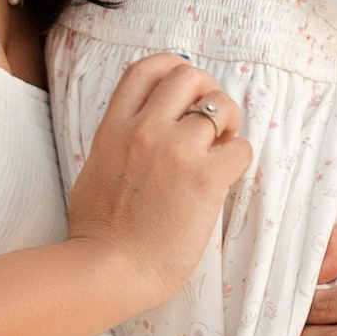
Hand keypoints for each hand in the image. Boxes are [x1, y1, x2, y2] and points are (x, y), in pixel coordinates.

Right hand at [67, 54, 248, 311]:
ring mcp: (176, 152)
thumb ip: (119, 144)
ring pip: (222, 107)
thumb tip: (141, 137)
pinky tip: (226, 178)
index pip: (146, 70)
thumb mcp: (96, 170)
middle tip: (211, 120)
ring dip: (229, 125)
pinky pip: (240, 149)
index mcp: (114, 128)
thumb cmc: (97, 234)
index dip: (172, 66)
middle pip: (188, 76)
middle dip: (208, 91)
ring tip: (221, 149)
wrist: (108, 269)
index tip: (184, 85)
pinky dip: (239, 159)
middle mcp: (145, 130)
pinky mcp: (205, 179)